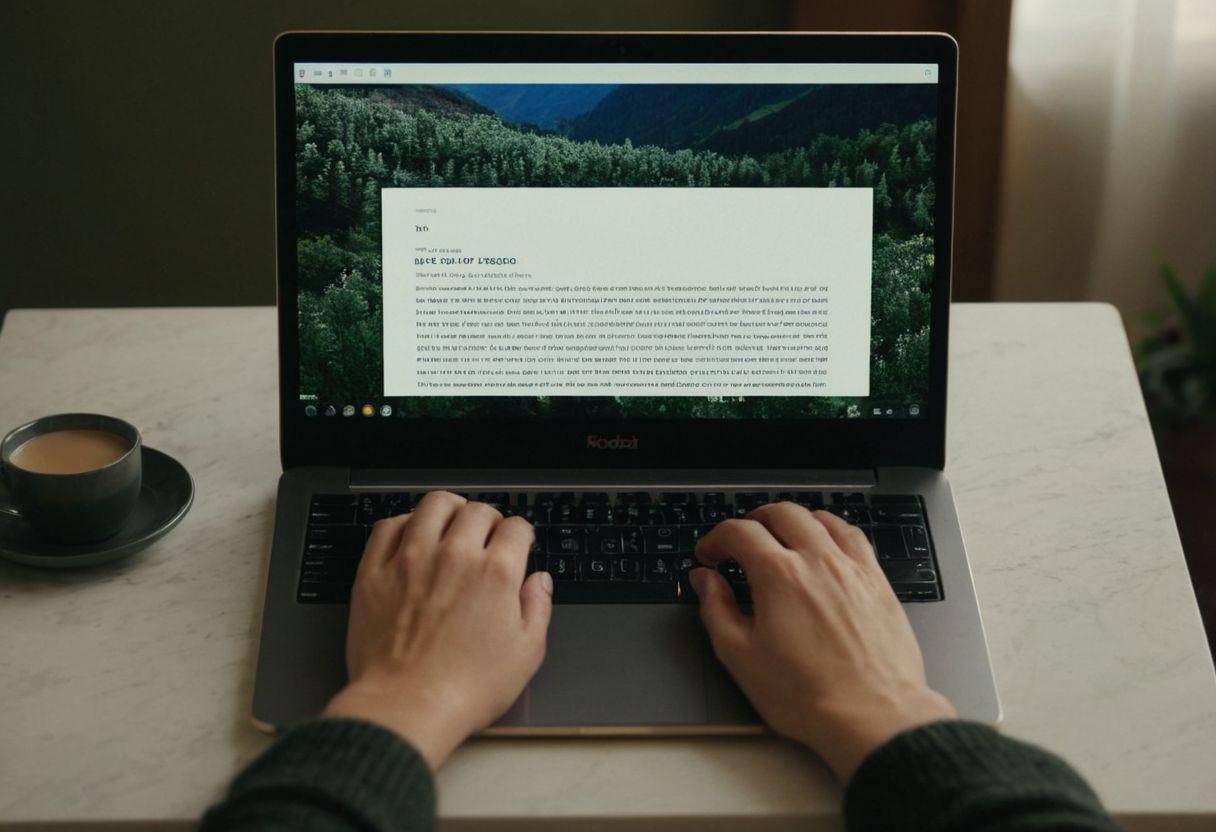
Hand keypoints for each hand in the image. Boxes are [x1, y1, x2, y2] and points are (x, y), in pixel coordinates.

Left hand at [323, 491, 551, 770]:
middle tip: (486, 536)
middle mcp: (455, 556)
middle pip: (477, 510)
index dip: (521, 534)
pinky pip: (387, 526)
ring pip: (433, 505)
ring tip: (451, 522)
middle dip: (489, 519)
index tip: (517, 544)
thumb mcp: (526, 654)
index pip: (516, 527)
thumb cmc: (466, 689)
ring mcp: (411, 560)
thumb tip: (540, 582)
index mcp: (496, 574)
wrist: (408, 707)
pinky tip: (410, 536)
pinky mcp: (375, 572)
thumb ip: (538, 608)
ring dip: (449, 509)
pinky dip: (404, 523)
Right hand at [690, 503, 955, 780]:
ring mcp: (853, 569)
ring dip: (794, 520)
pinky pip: (856, 537)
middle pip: (782, 513)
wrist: (872, 717)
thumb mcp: (741, 657)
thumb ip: (717, 610)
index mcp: (780, 576)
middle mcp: (818, 561)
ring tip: (782, 534)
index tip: (710, 555)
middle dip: (753, 520)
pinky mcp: (878, 583)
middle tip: (741, 539)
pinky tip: (828, 543)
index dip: (715, 539)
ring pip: (821, 518)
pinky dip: (834, 530)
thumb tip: (705, 581)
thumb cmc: (809, 696)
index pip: (740, 532)